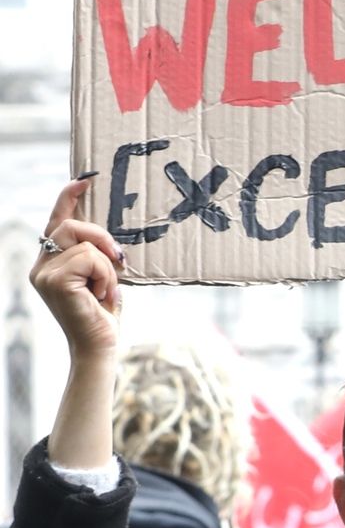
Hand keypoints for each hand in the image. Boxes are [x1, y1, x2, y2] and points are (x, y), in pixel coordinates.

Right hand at [32, 178, 122, 360]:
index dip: (68, 199)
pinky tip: (103, 295)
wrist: (98, 347)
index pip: (57, 223)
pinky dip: (106, 275)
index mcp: (50, 262)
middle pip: (71, 226)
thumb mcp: (100, 279)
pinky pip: (91, 259)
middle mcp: (41, 265)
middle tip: (119, 259)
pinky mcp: (55, 279)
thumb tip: (109, 236)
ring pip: (85, 244)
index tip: (84, 180)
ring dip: (107, 267)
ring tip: (106, 290)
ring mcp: (44, 272)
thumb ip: (96, 257)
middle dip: (101, 236)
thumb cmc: (102, 316)